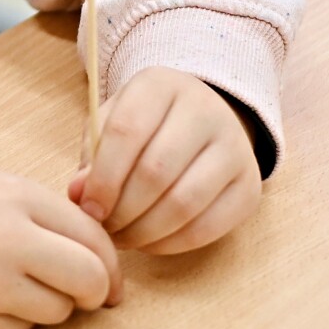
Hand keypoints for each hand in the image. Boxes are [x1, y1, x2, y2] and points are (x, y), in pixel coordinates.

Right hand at [0, 170, 120, 328]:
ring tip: (4, 288)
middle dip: (96, 294)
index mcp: (16, 196)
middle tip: (84, 298)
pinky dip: (9, 323)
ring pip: (60, 311)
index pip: (93, 235)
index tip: (110, 282)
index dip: (110, 265)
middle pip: (90, 278)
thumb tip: (102, 262)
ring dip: (46, 307)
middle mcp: (10, 239)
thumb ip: (43, 217)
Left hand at [67, 67, 260, 255]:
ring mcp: (235, 148)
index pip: (127, 131)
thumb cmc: (145, 124)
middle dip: (123, 210)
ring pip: (184, 203)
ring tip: (123, 238)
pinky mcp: (249, 186)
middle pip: (156, 171)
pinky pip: (208, 227)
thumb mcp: (112, 124)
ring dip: (145, 231)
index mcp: (161, 85)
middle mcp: (205, 110)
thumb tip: (79, 196)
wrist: (203, 121)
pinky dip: (172, 243)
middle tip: (105, 228)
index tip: (87, 209)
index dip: (103, 177)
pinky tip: (150, 241)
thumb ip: (93, 157)